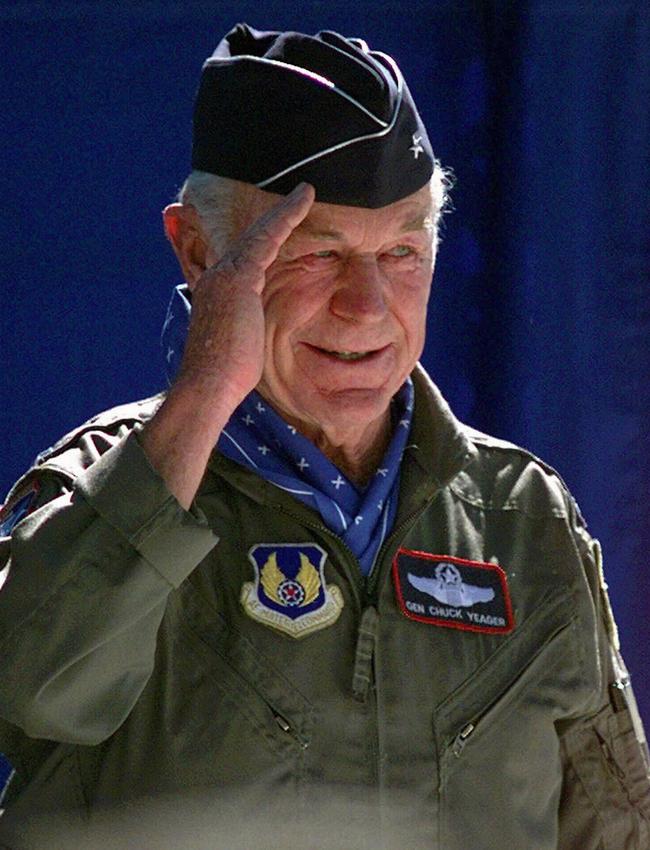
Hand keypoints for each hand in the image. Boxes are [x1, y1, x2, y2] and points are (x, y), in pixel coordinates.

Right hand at [177, 182, 314, 408]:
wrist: (209, 385)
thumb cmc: (227, 376)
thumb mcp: (242, 346)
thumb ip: (249, 330)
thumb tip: (255, 336)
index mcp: (217, 292)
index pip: (244, 258)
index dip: (263, 241)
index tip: (281, 228)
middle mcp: (217, 276)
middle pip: (249, 238)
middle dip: (273, 218)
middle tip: (298, 197)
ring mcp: (225, 275)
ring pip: (259, 233)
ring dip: (284, 211)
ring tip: (306, 192)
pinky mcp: (238, 277)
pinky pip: (267, 237)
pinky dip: (286, 216)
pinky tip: (305, 199)